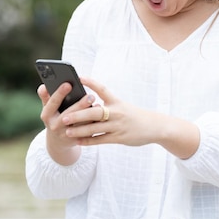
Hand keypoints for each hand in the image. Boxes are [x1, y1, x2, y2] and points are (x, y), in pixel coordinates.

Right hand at [37, 82, 96, 164]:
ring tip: (98, 105)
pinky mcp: (76, 141)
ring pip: (79, 125)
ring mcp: (65, 135)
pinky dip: (94, 123)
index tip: (68, 84)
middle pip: (68, 115)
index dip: (59, 93)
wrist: (58, 141)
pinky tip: (101, 115)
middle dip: (80, 105)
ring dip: (89, 115)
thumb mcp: (48, 109)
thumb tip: (43, 86)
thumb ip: (46, 97)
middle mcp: (54, 126)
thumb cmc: (54, 118)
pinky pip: (86, 132)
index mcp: (47, 115)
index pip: (52, 103)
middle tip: (90, 96)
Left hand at [61, 77, 200, 158]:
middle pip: (95, 112)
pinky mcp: (119, 138)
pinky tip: (78, 141)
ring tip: (67, 131)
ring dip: (80, 130)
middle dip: (78, 115)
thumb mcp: (123, 106)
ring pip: (95, 128)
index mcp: (117, 101)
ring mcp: (118, 126)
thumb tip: (87, 104)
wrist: (154, 127)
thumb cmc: (134, 115)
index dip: (91, 83)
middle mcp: (117, 112)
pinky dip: (88, 141)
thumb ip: (107, 105)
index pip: (103, 89)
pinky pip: (101, 140)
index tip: (80, 78)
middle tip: (64, 117)